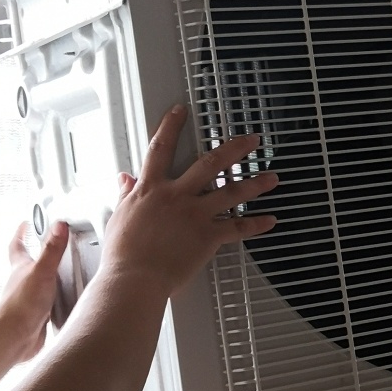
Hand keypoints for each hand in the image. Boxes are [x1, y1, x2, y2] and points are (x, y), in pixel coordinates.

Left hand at [0, 221, 70, 362]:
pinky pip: (50, 301)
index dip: (21, 233)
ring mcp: (31, 298)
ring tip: (66, 268)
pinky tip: (69, 297)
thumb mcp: (41, 271)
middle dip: (37, 252)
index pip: (18, 245)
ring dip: (51, 275)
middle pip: (29, 263)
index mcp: (21, 268)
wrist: (15, 338)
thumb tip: (59, 225)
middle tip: (50, 243)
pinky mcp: (40, 314)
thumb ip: (52, 249)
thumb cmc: (21, 305)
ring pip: (41, 281)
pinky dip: (59, 296)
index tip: (27, 223)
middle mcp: (24, 281)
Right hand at [102, 107, 278, 299]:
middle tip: (251, 140)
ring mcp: (194, 215)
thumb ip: (126, 195)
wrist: (135, 279)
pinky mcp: (207, 236)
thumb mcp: (119, 217)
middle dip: (234, 149)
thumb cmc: (123, 254)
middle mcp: (176, 196)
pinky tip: (269, 220)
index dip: (170, 126)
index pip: (161, 149)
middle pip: (210, 163)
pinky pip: (237, 228)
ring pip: (231, 192)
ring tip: (272, 177)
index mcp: (151, 189)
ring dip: (255, 183)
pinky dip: (256, 224)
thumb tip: (125, 179)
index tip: (181, 111)